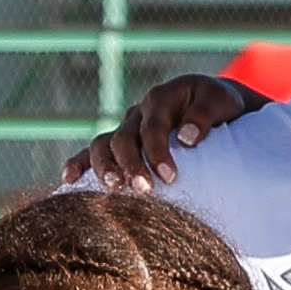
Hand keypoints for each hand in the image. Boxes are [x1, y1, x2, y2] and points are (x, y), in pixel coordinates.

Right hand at [73, 69, 265, 185]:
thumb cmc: (222, 106)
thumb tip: (185, 138)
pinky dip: (78, 163)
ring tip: (114, 189)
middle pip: (123, 138)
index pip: (152, 127)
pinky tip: (68, 181)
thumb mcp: (221, 102)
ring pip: (103, 144)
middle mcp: (138, 112)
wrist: (216, 105)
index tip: (170, 178)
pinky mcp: (121, 141)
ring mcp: (126, 127)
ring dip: (104, 168)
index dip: (158, 152)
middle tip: (145, 191)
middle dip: (131, 165)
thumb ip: (205, 115)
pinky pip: (92, 150)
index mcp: (161, 98)